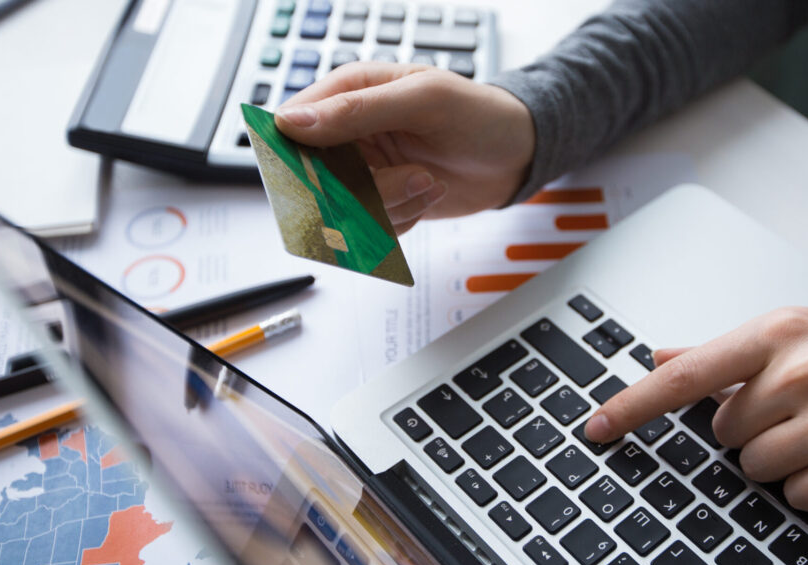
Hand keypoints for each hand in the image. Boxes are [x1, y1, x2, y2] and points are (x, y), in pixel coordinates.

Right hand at [275, 63, 534, 233]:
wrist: (516, 154)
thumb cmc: (480, 114)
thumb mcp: (424, 99)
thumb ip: (358, 109)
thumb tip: (294, 122)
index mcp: (348, 92)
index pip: (292, 125)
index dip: (299, 155)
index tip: (330, 174)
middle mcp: (348, 134)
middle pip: (313, 179)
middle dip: (360, 190)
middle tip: (409, 176)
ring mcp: (363, 171)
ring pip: (342, 211)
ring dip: (391, 205)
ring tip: (428, 180)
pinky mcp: (381, 202)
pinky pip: (369, 228)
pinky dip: (402, 220)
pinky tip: (428, 194)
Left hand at [584, 307, 807, 511]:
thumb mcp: (800, 332)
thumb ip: (724, 351)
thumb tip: (660, 353)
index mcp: (778, 333)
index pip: (687, 375)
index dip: (633, 406)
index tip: (596, 427)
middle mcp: (801, 372)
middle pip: (724, 434)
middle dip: (753, 431)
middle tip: (802, 411)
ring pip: (755, 468)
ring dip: (784, 461)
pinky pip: (797, 496)